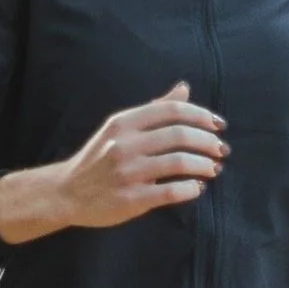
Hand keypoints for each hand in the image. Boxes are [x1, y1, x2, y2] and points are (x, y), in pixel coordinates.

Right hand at [0, 82, 225, 241]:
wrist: (67, 192)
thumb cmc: (100, 158)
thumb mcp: (121, 127)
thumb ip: (154, 109)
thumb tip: (184, 88)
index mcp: (124, 122)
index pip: (171, 110)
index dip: (201, 116)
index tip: (219, 125)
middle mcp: (125, 144)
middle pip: (180, 135)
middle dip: (208, 142)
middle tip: (221, 150)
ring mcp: (127, 172)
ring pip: (179, 162)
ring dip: (204, 165)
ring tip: (214, 168)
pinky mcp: (131, 199)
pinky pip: (170, 192)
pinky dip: (190, 189)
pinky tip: (197, 188)